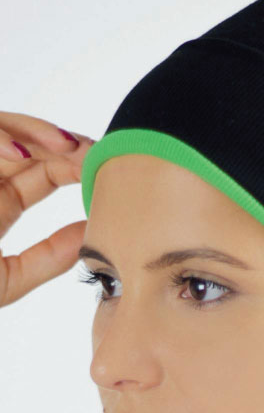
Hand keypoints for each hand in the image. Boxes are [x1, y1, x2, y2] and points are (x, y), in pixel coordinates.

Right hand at [0, 110, 94, 306]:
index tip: (105, 168)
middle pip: (26, 142)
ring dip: (34, 133)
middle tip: (95, 149)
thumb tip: (93, 230)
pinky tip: (19, 155)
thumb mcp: (7, 279)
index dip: (76, 165)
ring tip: (68, 147)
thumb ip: (51, 256)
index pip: (44, 172)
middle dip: (63, 141)